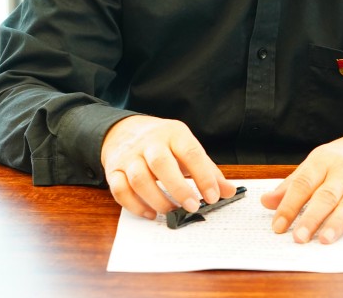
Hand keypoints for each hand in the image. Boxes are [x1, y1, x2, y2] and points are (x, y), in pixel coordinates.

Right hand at [100, 115, 236, 218]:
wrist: (124, 130)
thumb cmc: (162, 143)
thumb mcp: (186, 147)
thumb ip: (207, 170)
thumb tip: (229, 191)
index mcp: (174, 133)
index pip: (190, 152)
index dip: (203, 176)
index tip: (213, 196)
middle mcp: (150, 142)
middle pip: (161, 162)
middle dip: (178, 188)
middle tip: (192, 207)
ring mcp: (129, 155)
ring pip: (139, 178)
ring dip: (156, 199)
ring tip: (171, 211)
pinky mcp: (113, 169)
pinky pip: (120, 189)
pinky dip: (135, 205)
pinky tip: (150, 213)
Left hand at [260, 125, 342, 243]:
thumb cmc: (342, 159)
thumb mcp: (316, 163)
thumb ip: (292, 184)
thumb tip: (266, 202)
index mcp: (323, 161)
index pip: (303, 183)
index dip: (289, 205)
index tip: (277, 226)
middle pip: (326, 195)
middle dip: (311, 217)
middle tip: (298, 238)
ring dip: (337, 223)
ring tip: (324, 240)